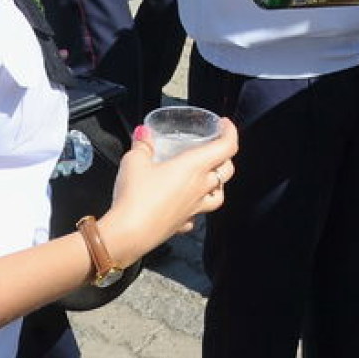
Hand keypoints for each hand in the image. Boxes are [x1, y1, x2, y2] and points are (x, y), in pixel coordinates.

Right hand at [100, 119, 238, 264]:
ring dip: (218, 185)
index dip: (230, 132)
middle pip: (227, 171)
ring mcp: (194, 209)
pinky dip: (197, 207)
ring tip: (208, 178)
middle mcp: (200, 188)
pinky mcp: (182, 224)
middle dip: (226, 157)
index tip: (224, 124)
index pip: (226, 147)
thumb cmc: (135, 195)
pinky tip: (186, 204)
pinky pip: (197, 214)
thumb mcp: (134, 161)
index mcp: (194, 167)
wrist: (128, 234)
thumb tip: (144, 132)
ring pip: (218, 196)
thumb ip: (143, 145)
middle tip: (214, 148)